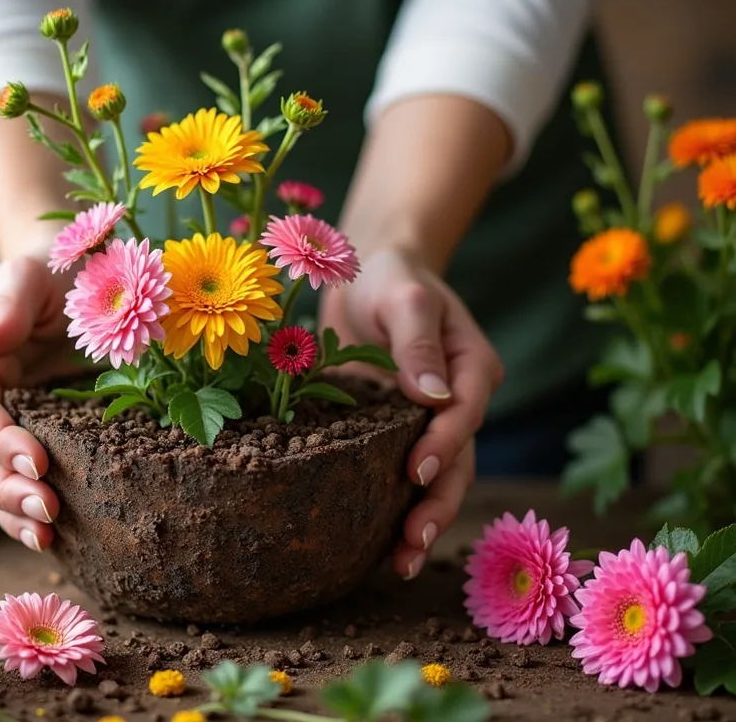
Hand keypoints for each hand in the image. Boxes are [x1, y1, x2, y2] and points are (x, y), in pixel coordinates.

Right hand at [0, 254, 82, 550]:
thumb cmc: (54, 266)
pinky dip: (29, 511)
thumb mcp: (30, 274)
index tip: (39, 463)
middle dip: (4, 489)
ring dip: (13, 513)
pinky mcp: (33, 437)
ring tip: (47, 538)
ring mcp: (2, 422)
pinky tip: (56, 539)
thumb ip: (7, 305)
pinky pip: (20, 481)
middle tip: (49, 511)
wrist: (80, 275)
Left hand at [318, 247, 503, 577]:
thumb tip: (431, 397)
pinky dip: (390, 507)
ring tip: (399, 562)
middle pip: (458, 460)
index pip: (465, 413)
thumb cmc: (390, 277)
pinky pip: (395, 472)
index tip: (417, 471)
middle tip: (413, 544)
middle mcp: (457, 402)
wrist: (366, 275)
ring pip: (434, 478)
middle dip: (438, 504)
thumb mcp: (405, 296)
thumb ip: (418, 342)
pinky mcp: (392, 432)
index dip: (445, 444)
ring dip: (420, 519)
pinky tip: (373, 544)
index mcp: (471, 368)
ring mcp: (425, 422)